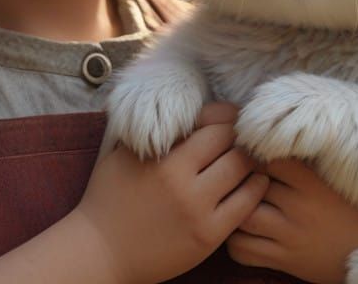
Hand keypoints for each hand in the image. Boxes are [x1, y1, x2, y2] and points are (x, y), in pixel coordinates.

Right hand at [72, 102, 269, 283]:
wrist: (102, 250)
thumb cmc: (109, 197)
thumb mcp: (123, 153)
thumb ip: (150, 130)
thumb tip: (178, 106)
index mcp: (161, 156)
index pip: (211, 122)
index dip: (225, 115)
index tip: (229, 118)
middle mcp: (180, 180)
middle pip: (230, 142)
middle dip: (240, 136)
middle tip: (244, 136)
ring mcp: (196, 209)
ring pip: (242, 170)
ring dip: (251, 160)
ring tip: (252, 157)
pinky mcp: (208, 236)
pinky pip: (246, 204)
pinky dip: (256, 188)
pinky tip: (255, 183)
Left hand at [226, 158, 357, 282]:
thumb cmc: (356, 206)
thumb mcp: (334, 177)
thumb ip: (304, 159)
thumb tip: (271, 131)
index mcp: (314, 183)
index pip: (267, 156)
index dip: (251, 151)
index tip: (246, 149)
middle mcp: (300, 208)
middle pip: (249, 184)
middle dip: (236, 177)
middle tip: (230, 173)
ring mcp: (291, 237)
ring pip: (240, 216)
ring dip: (231, 207)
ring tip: (232, 200)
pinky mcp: (286, 261)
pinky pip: (242, 250)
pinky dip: (233, 241)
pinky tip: (240, 230)